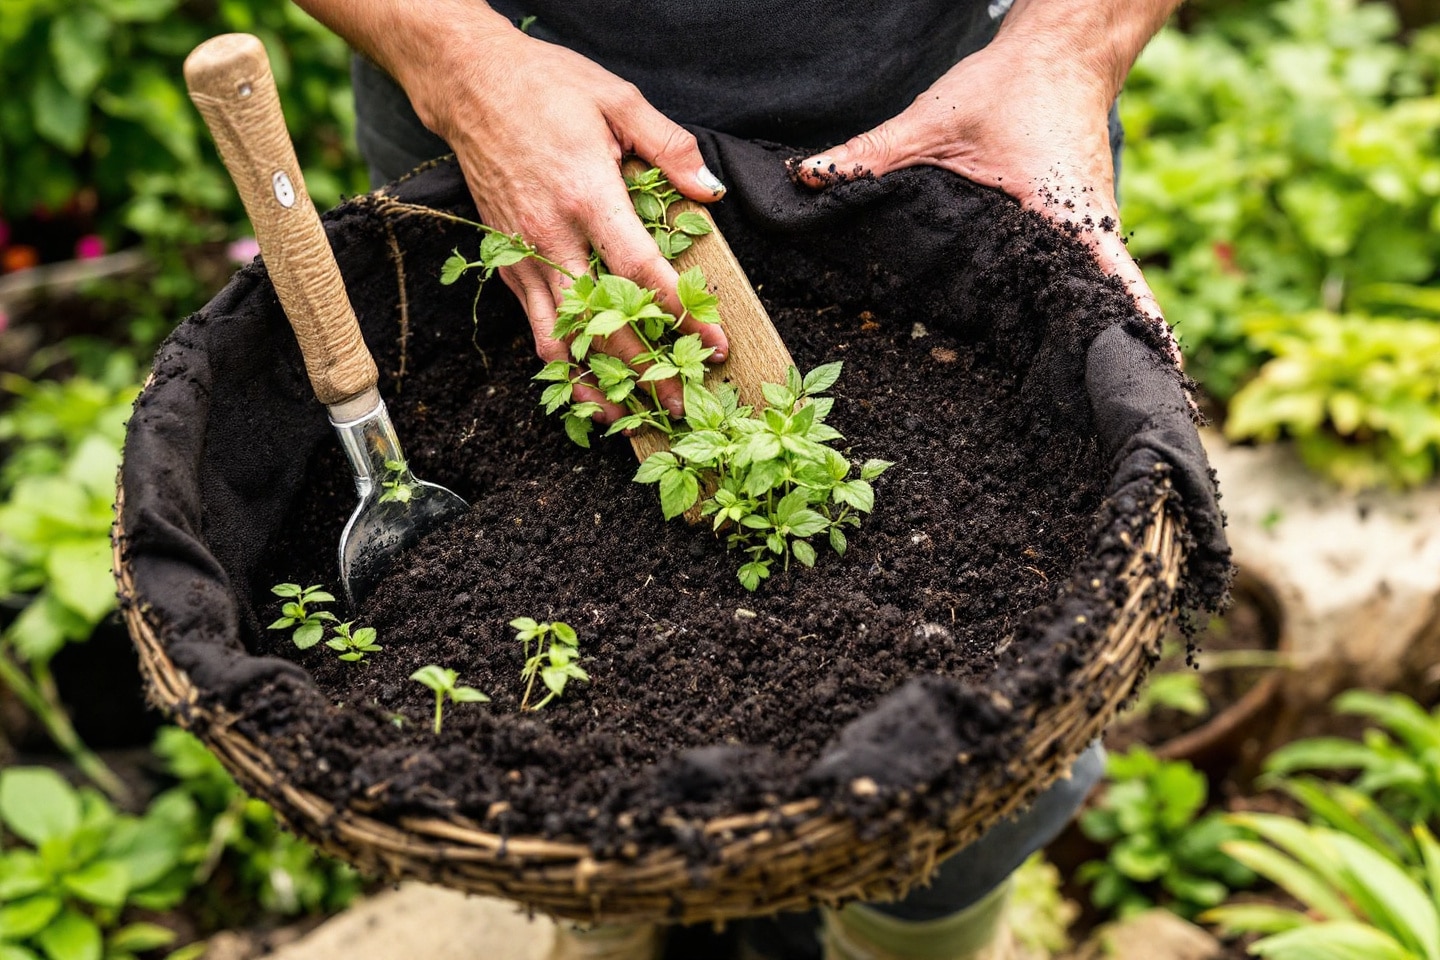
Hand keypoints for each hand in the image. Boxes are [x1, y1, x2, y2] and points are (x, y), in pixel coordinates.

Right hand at [402, 24, 729, 421]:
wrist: (469, 84)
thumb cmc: (547, 87)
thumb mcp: (618, 100)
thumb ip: (670, 147)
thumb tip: (710, 191)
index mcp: (588, 196)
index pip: (641, 273)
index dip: (680, 315)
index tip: (714, 344)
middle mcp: (553, 237)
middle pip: (603, 322)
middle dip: (646, 369)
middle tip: (684, 401)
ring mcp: (526, 256)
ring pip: (561, 341)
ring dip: (596, 385)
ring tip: (630, 417)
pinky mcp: (508, 264)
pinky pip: (536, 329)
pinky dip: (562, 365)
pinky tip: (587, 387)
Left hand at [791, 33, 1178, 363]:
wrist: (1059, 51)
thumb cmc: (1010, 82)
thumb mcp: (933, 119)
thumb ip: (871, 154)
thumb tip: (807, 178)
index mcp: (1065, 210)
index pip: (1115, 280)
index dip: (1135, 328)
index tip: (1151, 374)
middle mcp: (1090, 227)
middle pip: (1109, 303)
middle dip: (1108, 354)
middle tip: (1097, 413)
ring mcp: (1091, 228)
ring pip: (1099, 292)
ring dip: (1095, 334)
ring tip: (1083, 399)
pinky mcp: (1081, 226)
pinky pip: (1084, 274)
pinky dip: (1078, 305)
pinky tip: (1057, 345)